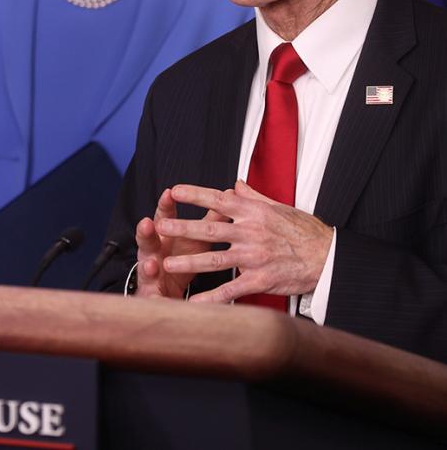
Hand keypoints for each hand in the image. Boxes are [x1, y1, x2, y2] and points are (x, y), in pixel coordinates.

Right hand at [133, 187, 228, 298]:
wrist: (168, 290)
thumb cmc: (182, 259)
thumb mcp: (197, 239)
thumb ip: (210, 220)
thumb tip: (227, 196)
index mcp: (164, 237)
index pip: (163, 218)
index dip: (165, 207)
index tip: (169, 193)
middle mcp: (152, 253)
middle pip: (147, 241)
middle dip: (145, 233)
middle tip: (148, 224)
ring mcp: (149, 274)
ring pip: (145, 269)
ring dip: (146, 266)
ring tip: (151, 265)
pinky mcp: (152, 296)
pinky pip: (154, 299)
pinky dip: (156, 300)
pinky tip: (158, 300)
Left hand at [157, 180, 333, 302]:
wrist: (329, 257)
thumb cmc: (304, 231)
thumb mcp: (279, 207)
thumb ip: (253, 198)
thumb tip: (235, 185)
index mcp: (253, 213)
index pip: (219, 201)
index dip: (196, 195)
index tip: (174, 190)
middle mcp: (251, 233)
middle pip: (210, 230)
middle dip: (182, 229)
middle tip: (159, 227)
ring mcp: (254, 258)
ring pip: (215, 260)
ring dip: (189, 263)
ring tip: (166, 263)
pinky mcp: (260, 280)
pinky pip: (232, 289)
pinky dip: (213, 297)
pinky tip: (195, 303)